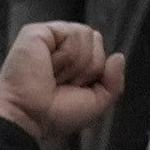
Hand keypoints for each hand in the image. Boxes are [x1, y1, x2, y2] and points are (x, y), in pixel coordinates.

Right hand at [0, 21, 125, 144]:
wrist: (30, 118)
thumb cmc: (54, 115)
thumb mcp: (96, 103)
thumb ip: (114, 82)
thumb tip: (118, 56)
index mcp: (72, 59)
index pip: (99, 49)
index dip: (95, 71)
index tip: (72, 89)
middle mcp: (59, 45)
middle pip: (96, 39)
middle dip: (88, 67)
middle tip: (63, 83)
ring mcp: (48, 37)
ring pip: (87, 34)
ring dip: (76, 64)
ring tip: (54, 76)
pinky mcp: (37, 32)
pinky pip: (73, 34)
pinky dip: (67, 56)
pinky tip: (49, 67)